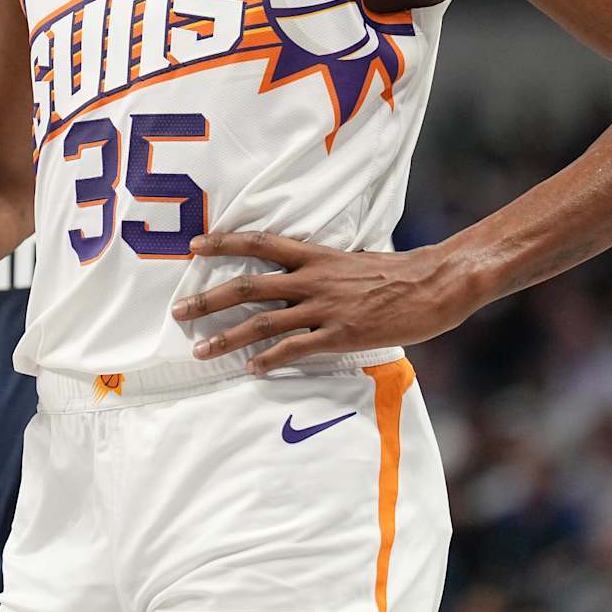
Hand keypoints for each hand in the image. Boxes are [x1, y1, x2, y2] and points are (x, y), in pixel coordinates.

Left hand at [171, 232, 474, 373]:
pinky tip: (251, 369)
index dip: (224, 243)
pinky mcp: (339, 335)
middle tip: (178, 311)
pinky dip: (269, 360)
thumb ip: (322, 268)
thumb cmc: (397, 273)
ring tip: (200, 350)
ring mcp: (324, 308)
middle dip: (208, 299)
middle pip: (247, 286)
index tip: (195, 246)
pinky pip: (295, 349)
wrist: (433, 284)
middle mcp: (312, 278)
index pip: (259, 243)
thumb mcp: (352, 261)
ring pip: (262, 322)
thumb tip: (300, 274)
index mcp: (315, 255)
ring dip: (227, 336)